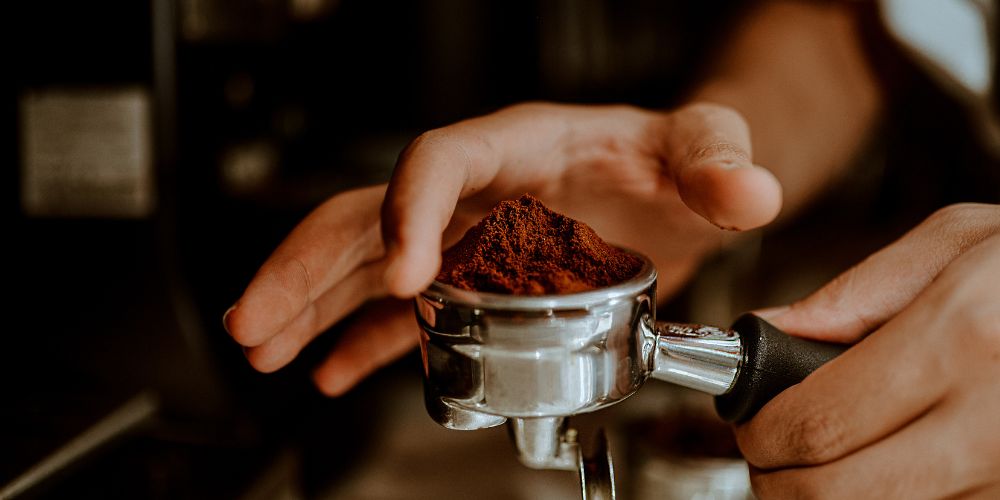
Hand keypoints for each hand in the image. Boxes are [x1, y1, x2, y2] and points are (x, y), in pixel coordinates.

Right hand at [223, 102, 782, 395]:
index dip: (408, 211)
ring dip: (310, 305)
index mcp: (518, 143)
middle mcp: (475, 189)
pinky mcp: (473, 280)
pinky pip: (402, 311)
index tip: (399, 278)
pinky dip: (362, 341)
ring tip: (261, 345)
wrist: (673, 184)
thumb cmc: (675, 158)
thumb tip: (744, 192)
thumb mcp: (705, 148)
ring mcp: (465, 238)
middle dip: (307, 268)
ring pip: (365, 264)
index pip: (439, 160)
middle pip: (368, 215)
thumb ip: (718, 164)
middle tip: (257, 320)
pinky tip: (329, 369)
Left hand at [738, 203, 999, 498]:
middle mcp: (991, 419)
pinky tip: (886, 468)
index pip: (817, 422)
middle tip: (772, 456)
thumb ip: (855, 293)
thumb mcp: (961, 243)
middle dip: (780, 483)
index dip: (763, 435)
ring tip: (824, 460)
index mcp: (961, 338)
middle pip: (836, 494)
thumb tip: (768, 331)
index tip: (752, 424)